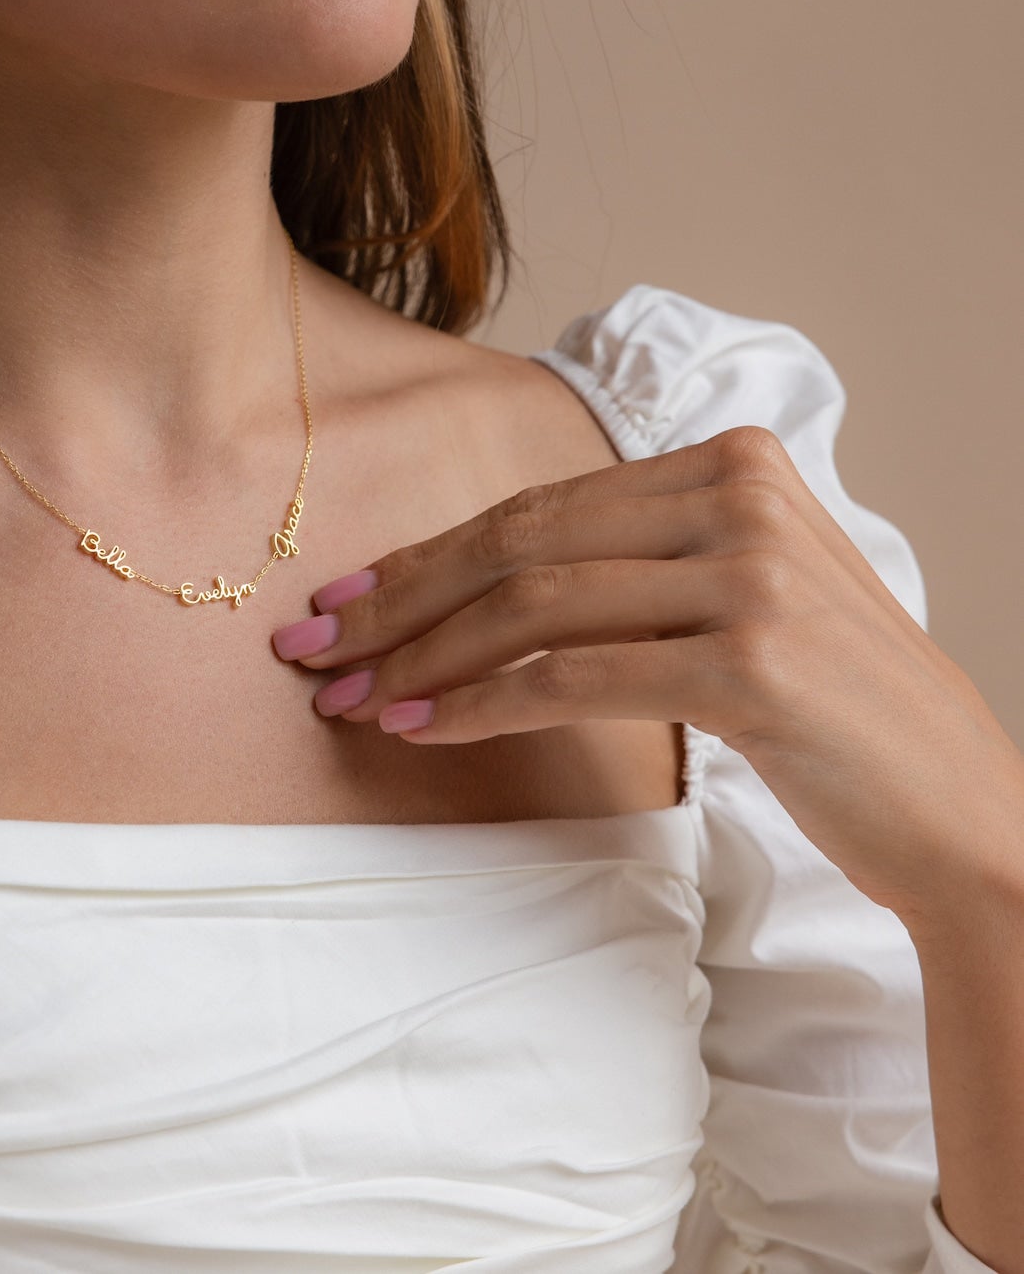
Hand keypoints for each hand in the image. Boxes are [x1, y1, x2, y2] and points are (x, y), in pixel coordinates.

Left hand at [270, 425, 1023, 928]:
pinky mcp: (751, 663)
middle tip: (316, 647)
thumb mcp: (733, 601)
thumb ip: (629, 567)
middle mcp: (741, 499)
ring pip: (533, 607)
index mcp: (732, 464)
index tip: (347, 598)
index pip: (541, 507)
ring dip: (423, 659)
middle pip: (521, 544)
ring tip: (353, 698)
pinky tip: (424, 728)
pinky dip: (482, 704)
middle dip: (402, 600)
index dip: (430, 554)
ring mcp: (752, 575)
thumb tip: (467, 587)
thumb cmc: (829, 713)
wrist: (964, 810)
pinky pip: (573, 677)